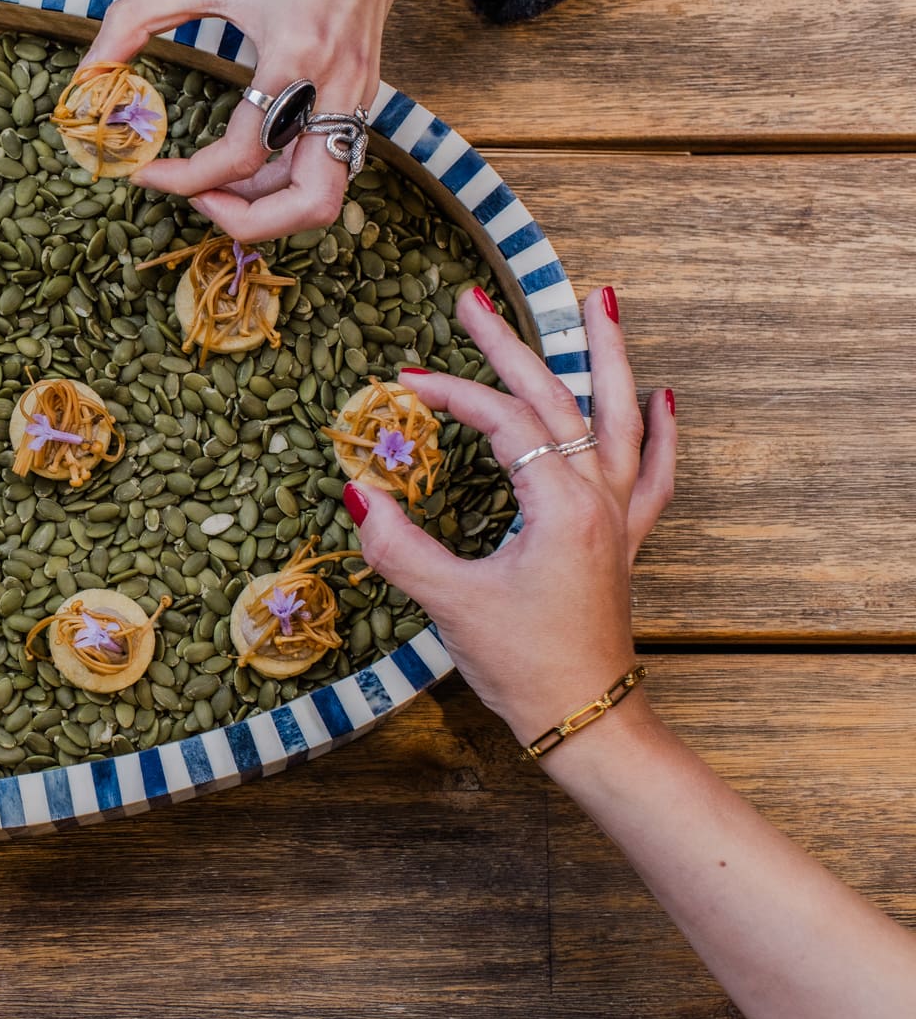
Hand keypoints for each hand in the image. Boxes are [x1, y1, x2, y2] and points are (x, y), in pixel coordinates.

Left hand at [82, 0, 426, 239]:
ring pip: (327, 193)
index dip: (184, 179)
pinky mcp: (364, 92)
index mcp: (294, 57)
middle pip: (310, 205)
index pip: (242, 157)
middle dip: (248, 221)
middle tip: (198, 199)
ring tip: (217, 186)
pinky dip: (288, 176)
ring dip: (271, 206)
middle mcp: (334, 88)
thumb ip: (136, 19)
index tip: (142, 170)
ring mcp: (357, 95)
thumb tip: (87, 73)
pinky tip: (249, 157)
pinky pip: (331, 160)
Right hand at [345, 287, 676, 743]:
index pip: (503, 423)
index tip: (401, 382)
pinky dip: (660, 433)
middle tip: (472, 298)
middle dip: (511, 344)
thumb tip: (356, 495)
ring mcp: (619, 517)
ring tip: (601, 301)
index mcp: (560, 506)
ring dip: (609, 356)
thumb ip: (399, 547)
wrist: (586, 720)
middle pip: (558, 399)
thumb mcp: (451, 604)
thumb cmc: (524, 666)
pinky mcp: (624, 541)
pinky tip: (663, 400)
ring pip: (620, 418)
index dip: (450, 395)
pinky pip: (655, 474)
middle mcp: (598, 499)